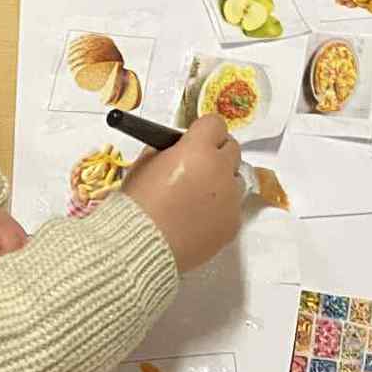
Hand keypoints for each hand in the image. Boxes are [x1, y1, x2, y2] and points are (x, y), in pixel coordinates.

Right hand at [120, 115, 243, 271]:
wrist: (141, 247)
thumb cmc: (137, 206)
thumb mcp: (144, 164)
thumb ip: (167, 149)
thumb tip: (179, 146)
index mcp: (197, 150)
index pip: (215, 124)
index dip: (204, 132)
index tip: (196, 140)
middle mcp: (220, 170)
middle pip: (232, 148)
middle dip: (216, 153)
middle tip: (197, 166)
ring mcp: (230, 198)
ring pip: (235, 179)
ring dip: (221, 181)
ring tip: (195, 197)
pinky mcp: (233, 223)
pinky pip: (232, 207)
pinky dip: (220, 209)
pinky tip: (197, 219)